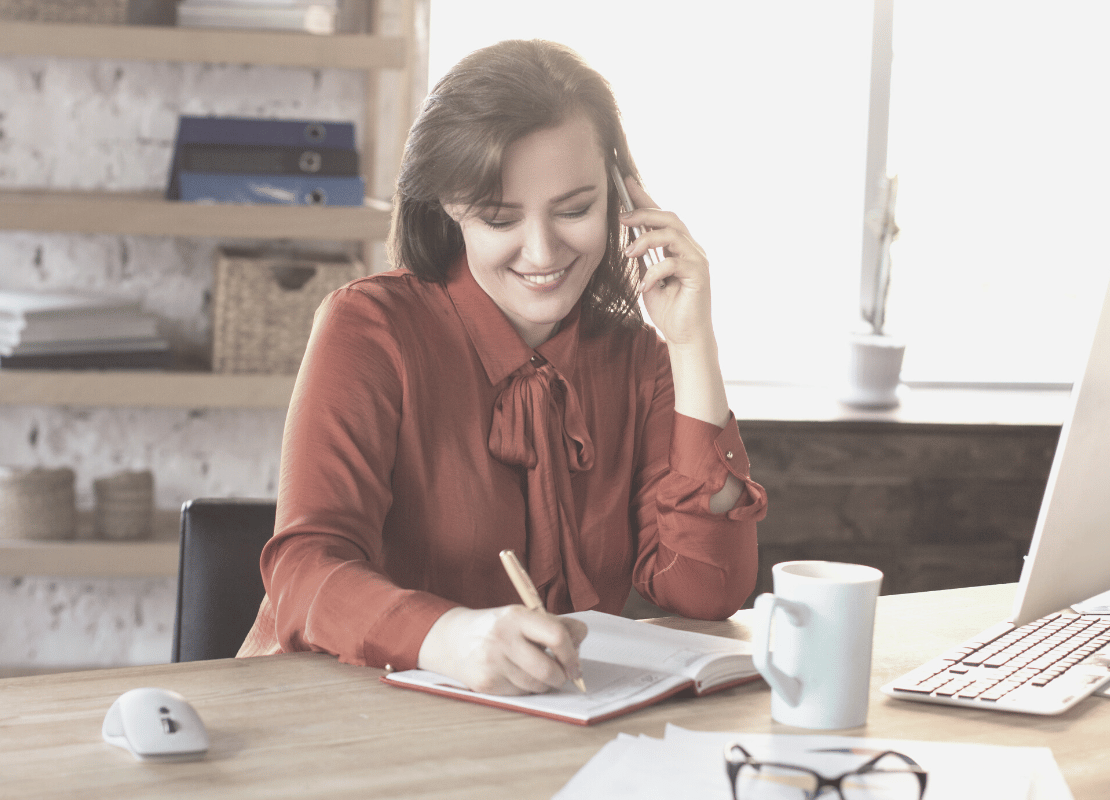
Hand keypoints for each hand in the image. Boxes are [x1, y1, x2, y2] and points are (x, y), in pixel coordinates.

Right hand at [417, 605, 587, 695]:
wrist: (453, 640)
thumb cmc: (498, 628)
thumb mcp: (525, 616)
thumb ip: (557, 624)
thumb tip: (581, 638)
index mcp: (516, 616)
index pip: (556, 636)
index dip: (572, 655)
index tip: (576, 666)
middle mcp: (502, 637)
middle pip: (549, 670)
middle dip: (561, 677)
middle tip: (562, 676)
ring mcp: (492, 662)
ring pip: (536, 686)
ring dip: (543, 684)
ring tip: (534, 671)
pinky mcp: (486, 683)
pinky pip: (521, 694)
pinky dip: (525, 688)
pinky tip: (515, 675)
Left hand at [620, 177, 714, 350]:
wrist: (685, 336)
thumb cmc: (668, 309)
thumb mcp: (648, 278)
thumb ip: (643, 258)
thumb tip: (629, 239)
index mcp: (679, 247)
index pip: (661, 216)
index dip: (644, 198)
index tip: (625, 183)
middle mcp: (691, 248)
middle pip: (669, 217)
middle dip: (643, 213)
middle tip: (621, 219)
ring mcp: (697, 260)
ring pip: (672, 234)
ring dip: (646, 240)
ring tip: (628, 253)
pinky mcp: (699, 275)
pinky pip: (673, 262)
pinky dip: (654, 272)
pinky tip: (644, 286)